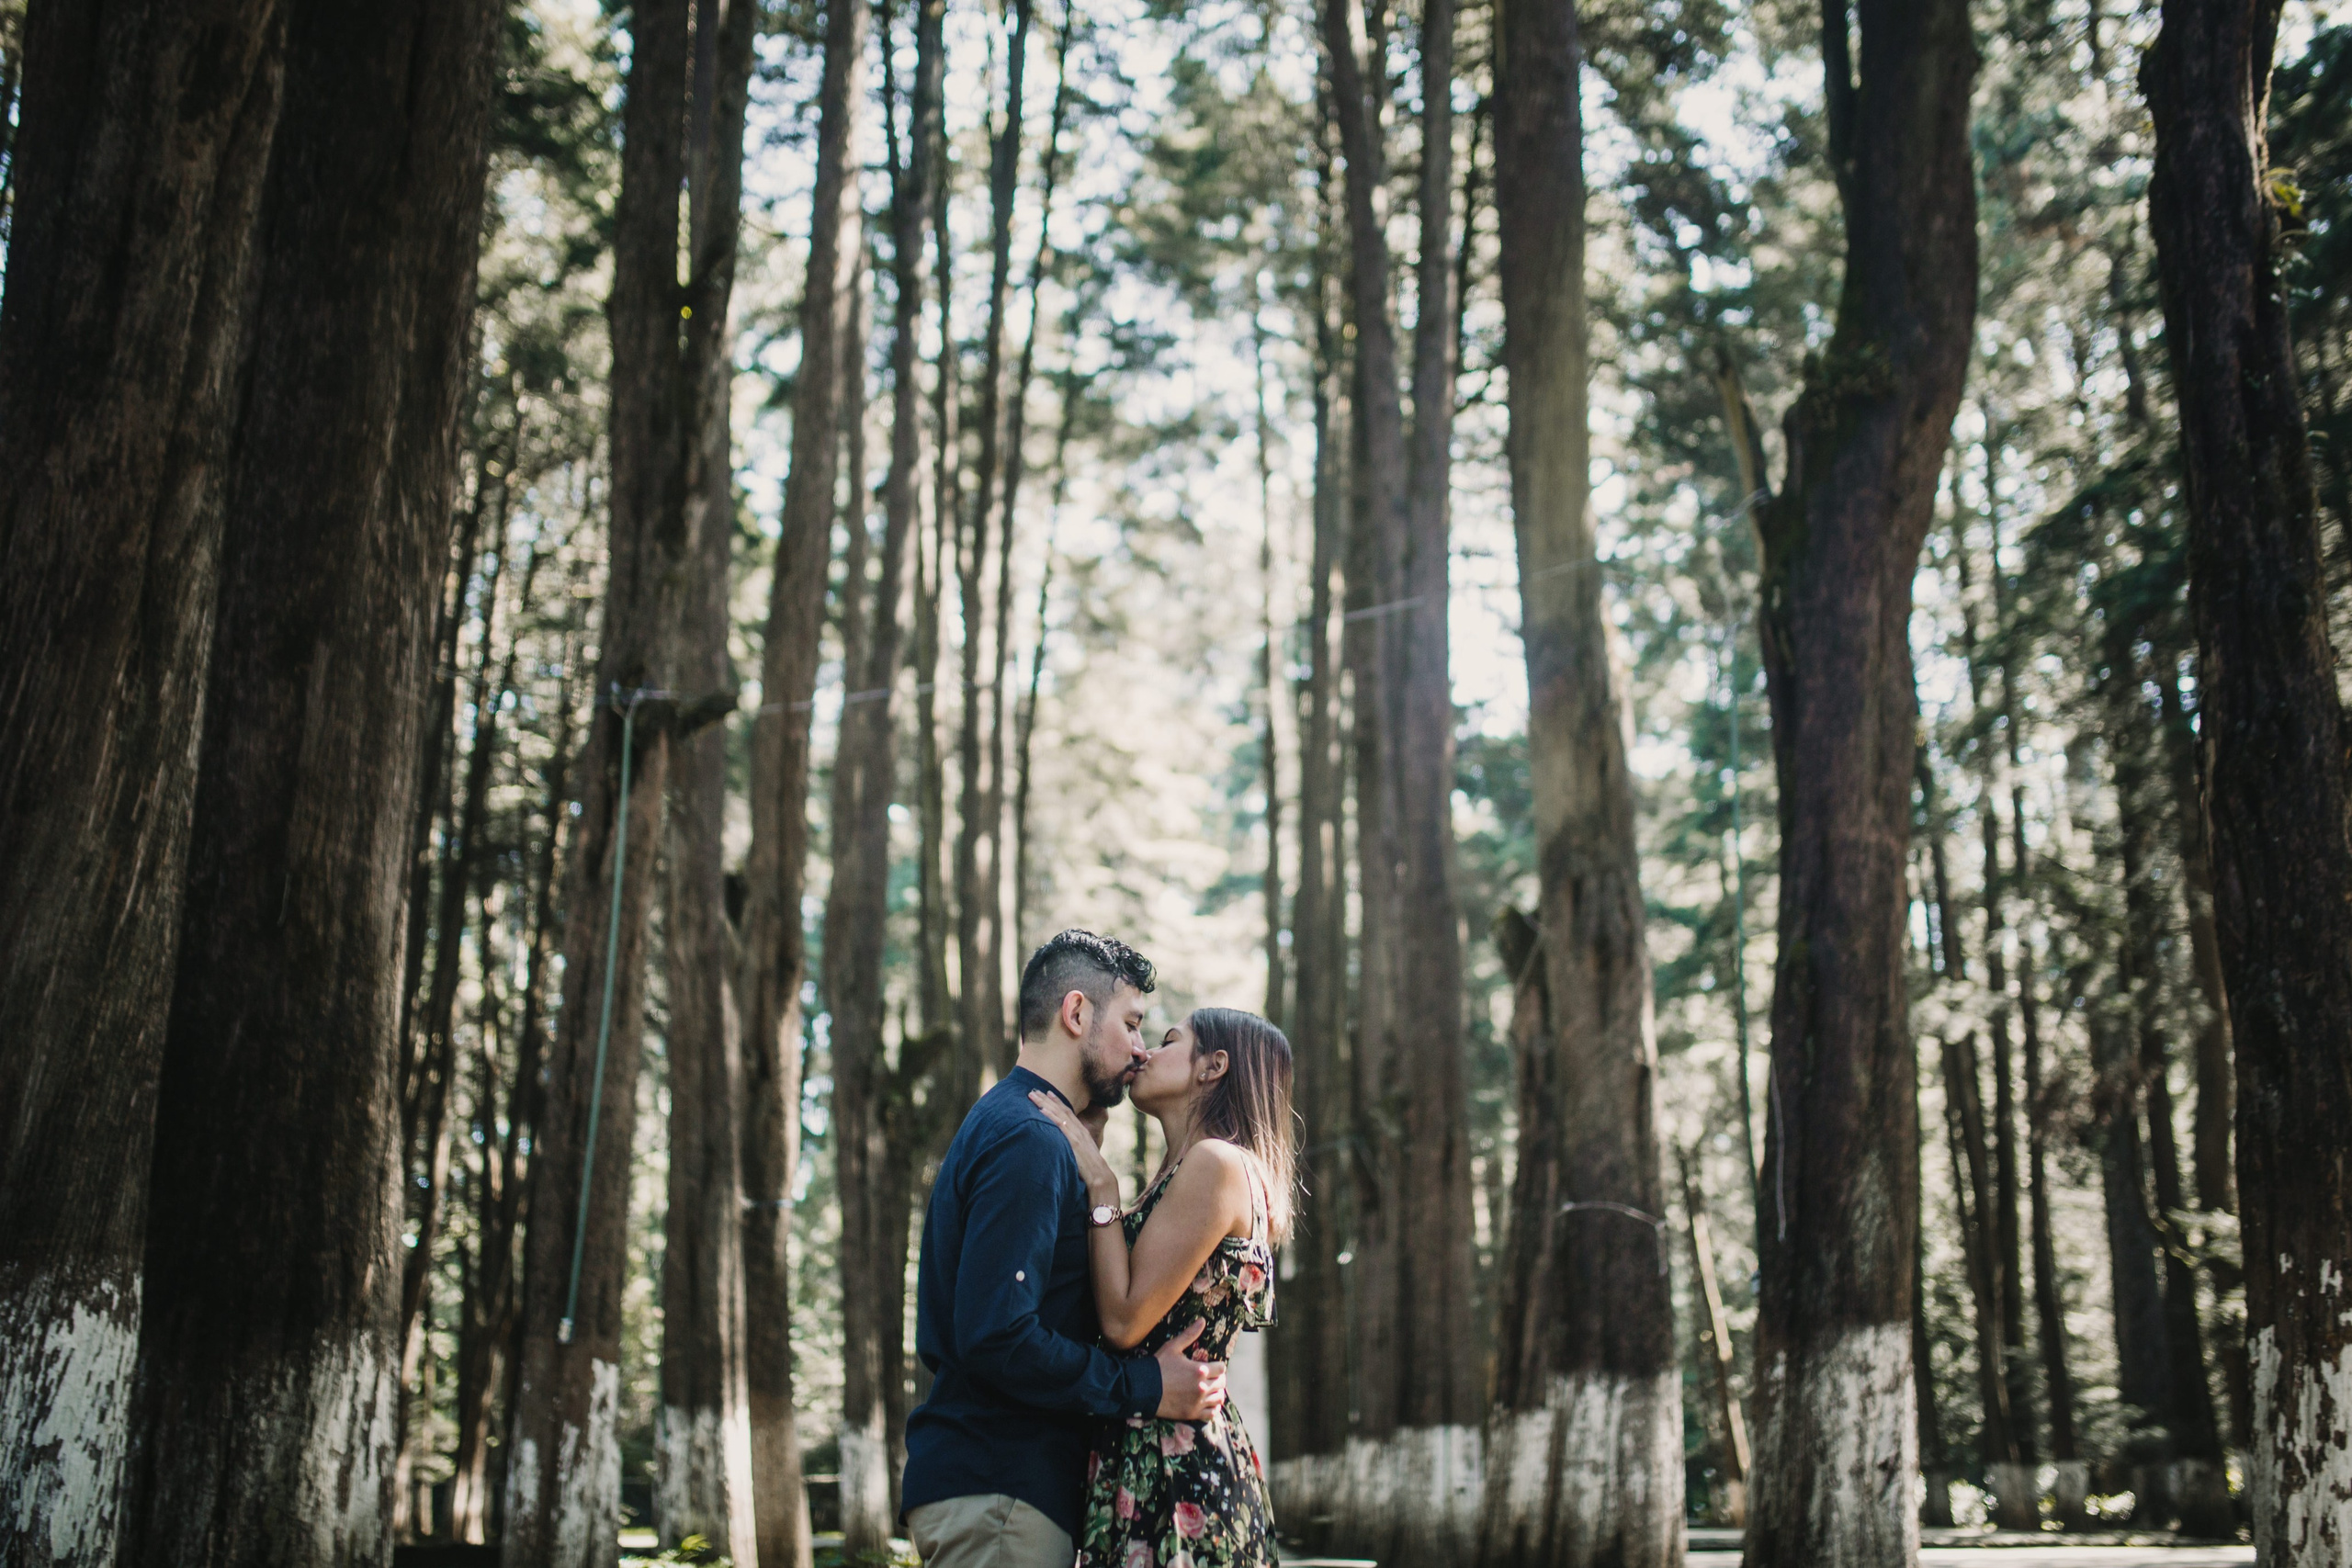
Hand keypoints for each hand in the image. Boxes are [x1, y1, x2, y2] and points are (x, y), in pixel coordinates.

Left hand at [1029, 1089, 1120, 1203]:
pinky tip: (1041, 1110)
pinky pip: (1060, 1126)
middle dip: (1046, 1098)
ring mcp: (1076, 1135)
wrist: (1100, 1176)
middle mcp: (1078, 1129)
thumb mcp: (1081, 1153)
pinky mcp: (1073, 1142)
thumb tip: (1061, 1146)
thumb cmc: (1089, 1169)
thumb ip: (1073, 1146)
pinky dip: (1050, 1116)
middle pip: (1060, 1109)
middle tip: (1033, 1089)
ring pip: (1058, 1114)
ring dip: (1044, 1103)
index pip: (1067, 1112)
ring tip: (1032, 1095)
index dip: (1056, 1101)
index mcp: (1081, 1131)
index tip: (1046, 1092)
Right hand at [1152, 1320, 1226, 1421]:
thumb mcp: (1173, 1347)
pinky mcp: (1192, 1413)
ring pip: (1219, 1398)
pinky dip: (1213, 1408)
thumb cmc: (1158, 1366)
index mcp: (1200, 1370)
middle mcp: (1202, 1387)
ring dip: (1217, 1393)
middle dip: (1218, 1378)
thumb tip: (1203, 1320)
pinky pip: (1211, 1414)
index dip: (1218, 1366)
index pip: (1221, 1368)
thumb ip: (1190, 1334)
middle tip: (1212, 1377)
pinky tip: (1208, 1403)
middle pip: (1222, 1383)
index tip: (1213, 1366)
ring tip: (1211, 1389)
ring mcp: (1197, 1402)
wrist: (1143, 1389)